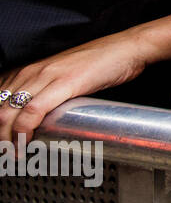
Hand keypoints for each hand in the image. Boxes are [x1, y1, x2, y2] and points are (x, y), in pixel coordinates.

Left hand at [0, 32, 151, 142]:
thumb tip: (37, 115)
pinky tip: (25, 142)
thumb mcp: (64, 77)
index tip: (5, 140)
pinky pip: (33, 109)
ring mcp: (47, 76)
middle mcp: (32, 71)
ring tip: (14, 155)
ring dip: (5, 138)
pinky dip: (24, 130)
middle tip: (7, 154)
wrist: (127, 48)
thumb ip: (47, 91)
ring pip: (8, 111)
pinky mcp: (65, 83)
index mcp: (30, 70)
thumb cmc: (101, 63)